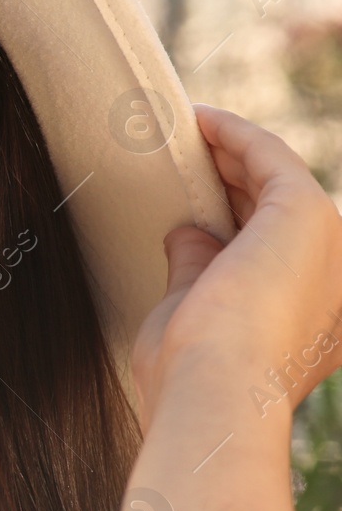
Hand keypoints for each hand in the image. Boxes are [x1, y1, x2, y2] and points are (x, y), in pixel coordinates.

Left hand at [130, 104, 341, 430]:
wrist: (214, 390)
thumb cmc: (192, 374)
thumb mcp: (190, 315)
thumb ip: (195, 269)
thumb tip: (187, 232)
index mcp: (308, 318)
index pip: (265, 254)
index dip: (229, 219)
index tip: (191, 200)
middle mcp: (330, 282)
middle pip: (273, 214)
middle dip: (228, 182)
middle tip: (183, 158)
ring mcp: (325, 246)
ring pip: (276, 182)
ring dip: (231, 152)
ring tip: (186, 133)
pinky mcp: (305, 213)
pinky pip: (269, 157)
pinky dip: (235, 136)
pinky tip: (200, 120)